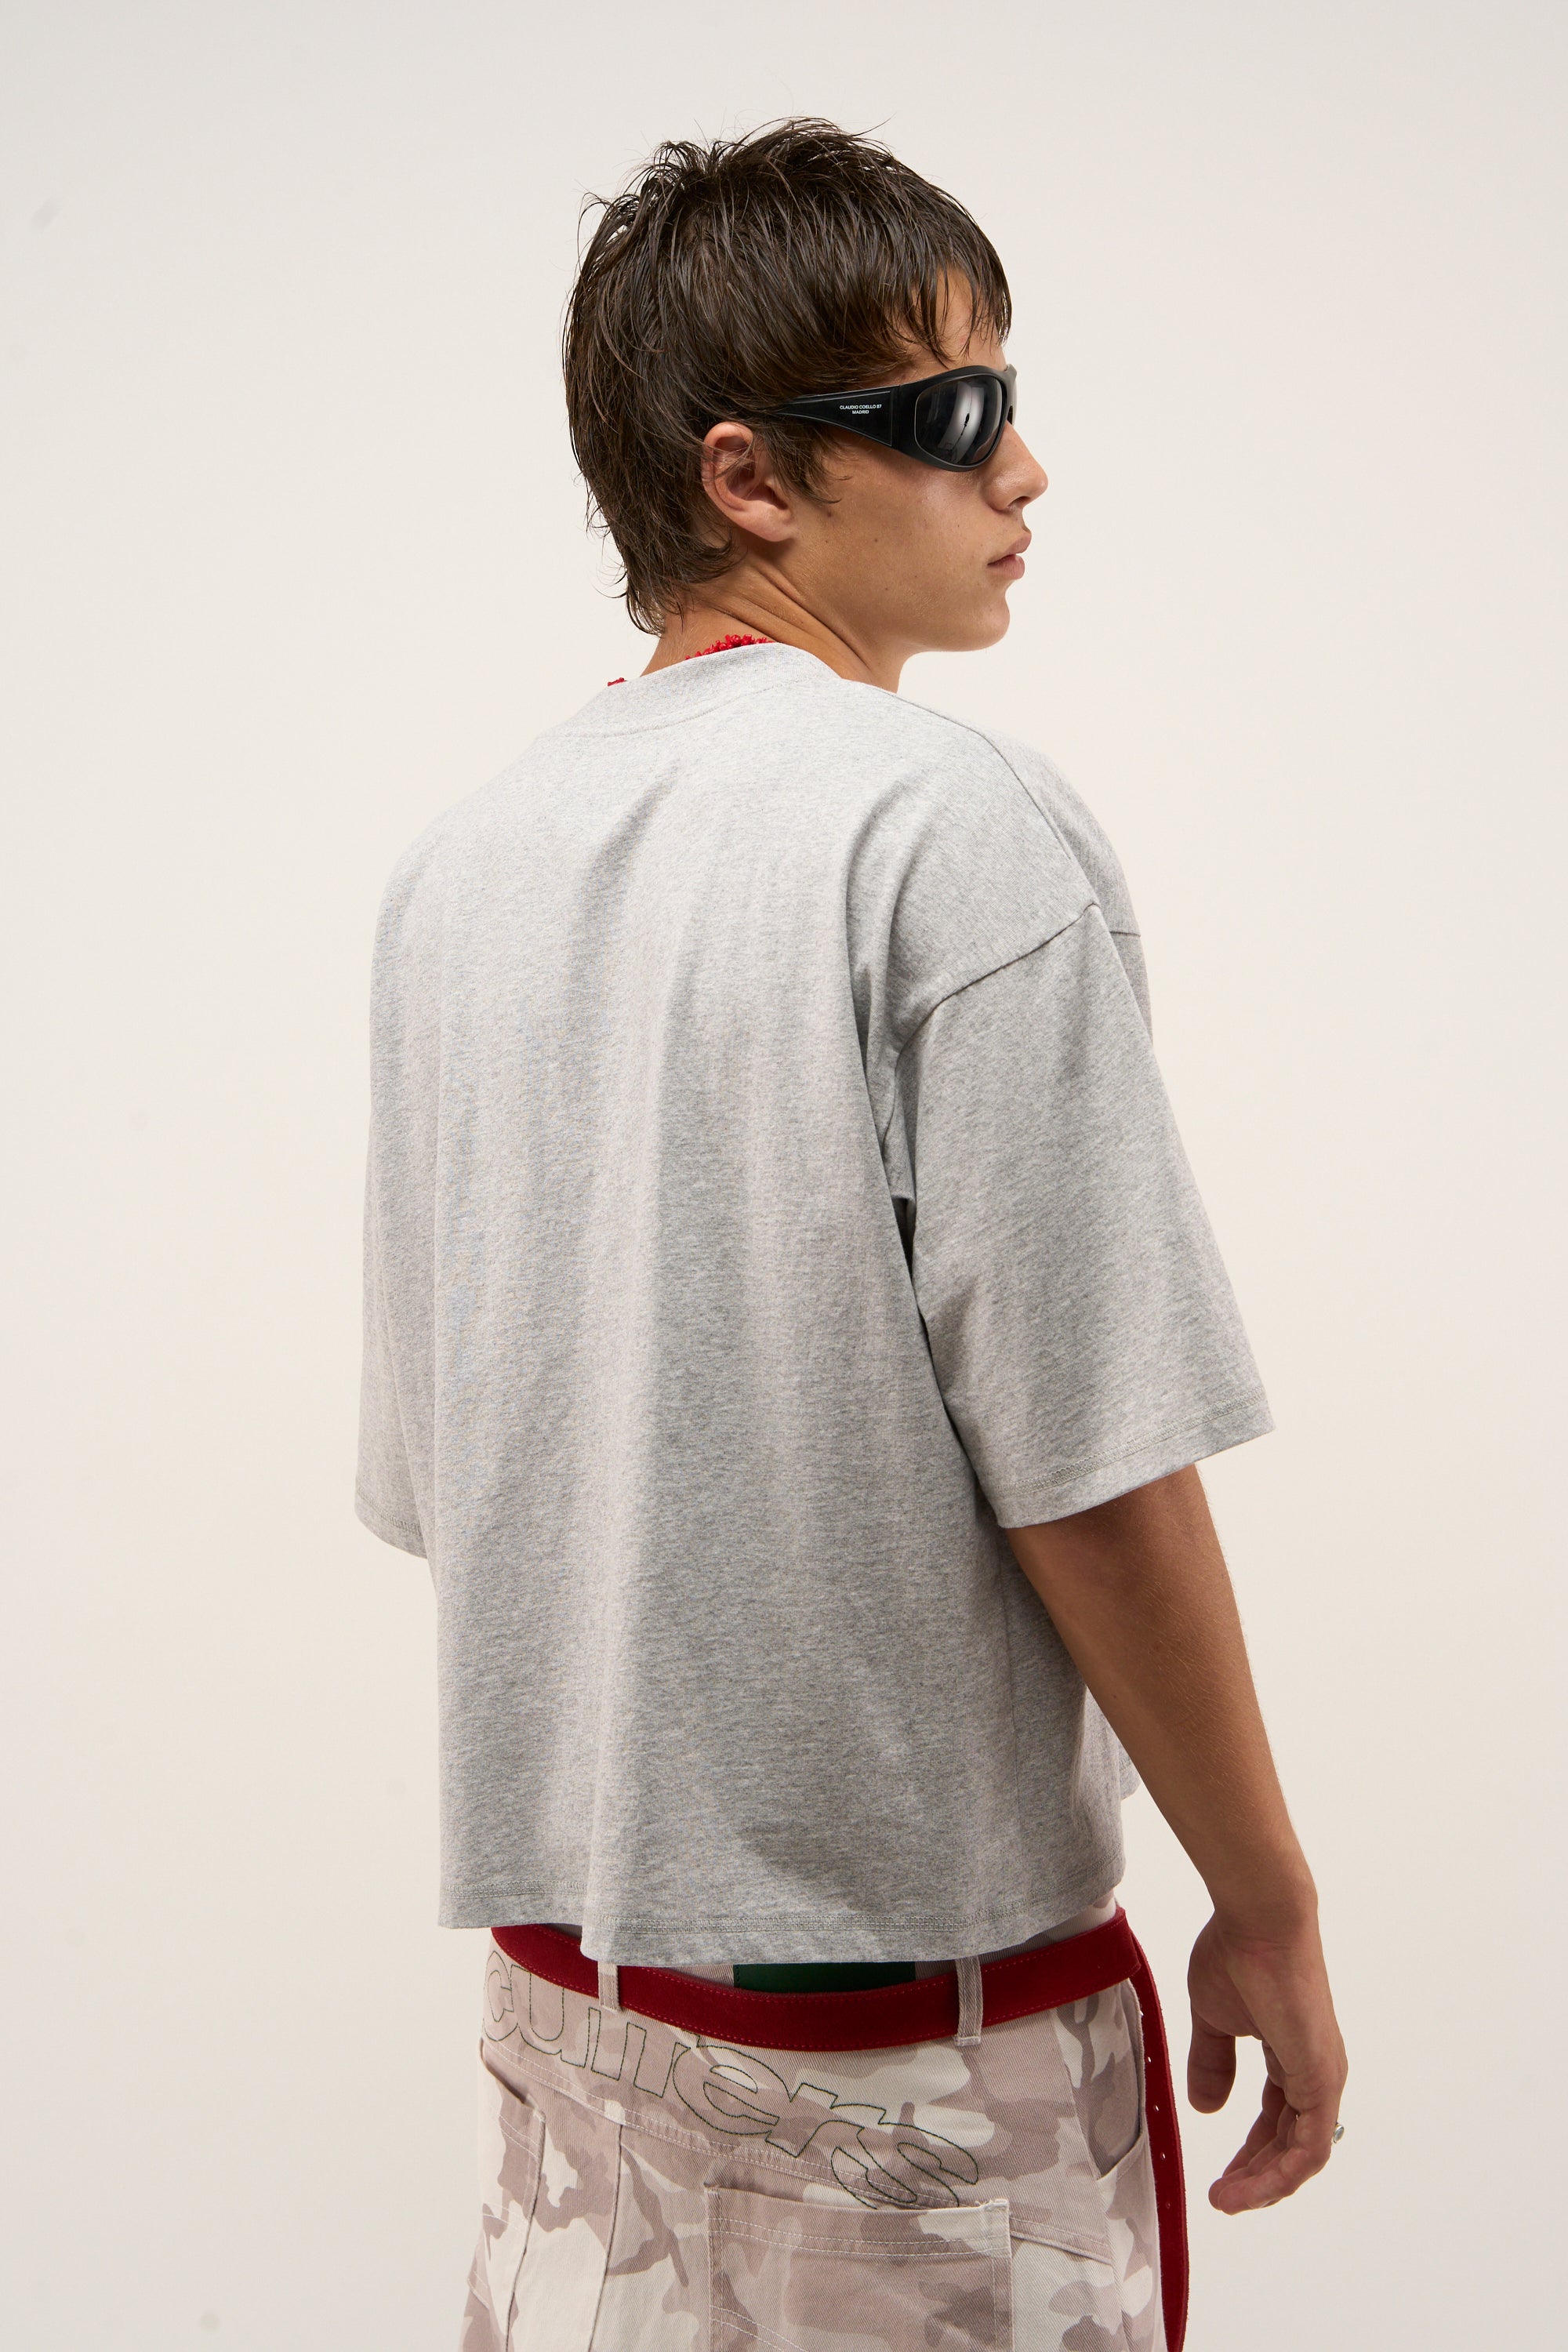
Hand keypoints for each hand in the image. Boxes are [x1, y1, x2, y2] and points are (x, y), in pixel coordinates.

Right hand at [1186, 1910, 1347, 2212]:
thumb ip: (1213, 2062)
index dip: (1250, 2153)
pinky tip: (1251, 2187)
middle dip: (1255, 2176)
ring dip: (1265, 2184)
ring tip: (1228, 2199)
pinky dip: (1281, 2174)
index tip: (1220, 2176)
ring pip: (1301, 2154)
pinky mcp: (1321, 2079)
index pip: (1276, 2120)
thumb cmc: (1237, 1954)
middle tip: (1221, 2197)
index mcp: (1292, 2056)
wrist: (1259, 1920)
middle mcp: (1315, 2072)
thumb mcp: (1214, 2018)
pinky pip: (1309, 2147)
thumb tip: (1206, 2108)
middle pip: (1289, 2144)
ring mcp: (1322, 2077)